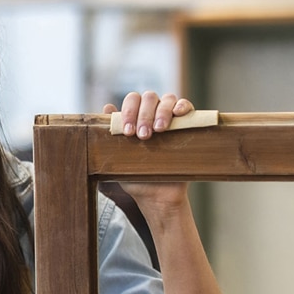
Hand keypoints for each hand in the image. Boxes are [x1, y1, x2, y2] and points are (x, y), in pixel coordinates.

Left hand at [103, 93, 194, 212]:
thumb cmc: (134, 175)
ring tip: (159, 131)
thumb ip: (111, 133)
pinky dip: (183, 105)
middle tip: (143, 136)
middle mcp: (152, 113)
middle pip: (149, 97)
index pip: (132, 100)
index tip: (128, 132)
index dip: (129, 112)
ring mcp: (170, 117)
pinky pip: (187, 106)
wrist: (156, 195)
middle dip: (144, 115)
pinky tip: (178, 114)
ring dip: (162, 112)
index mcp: (135, 117)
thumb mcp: (118, 155)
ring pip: (167, 99)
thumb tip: (106, 107)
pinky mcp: (186, 124)